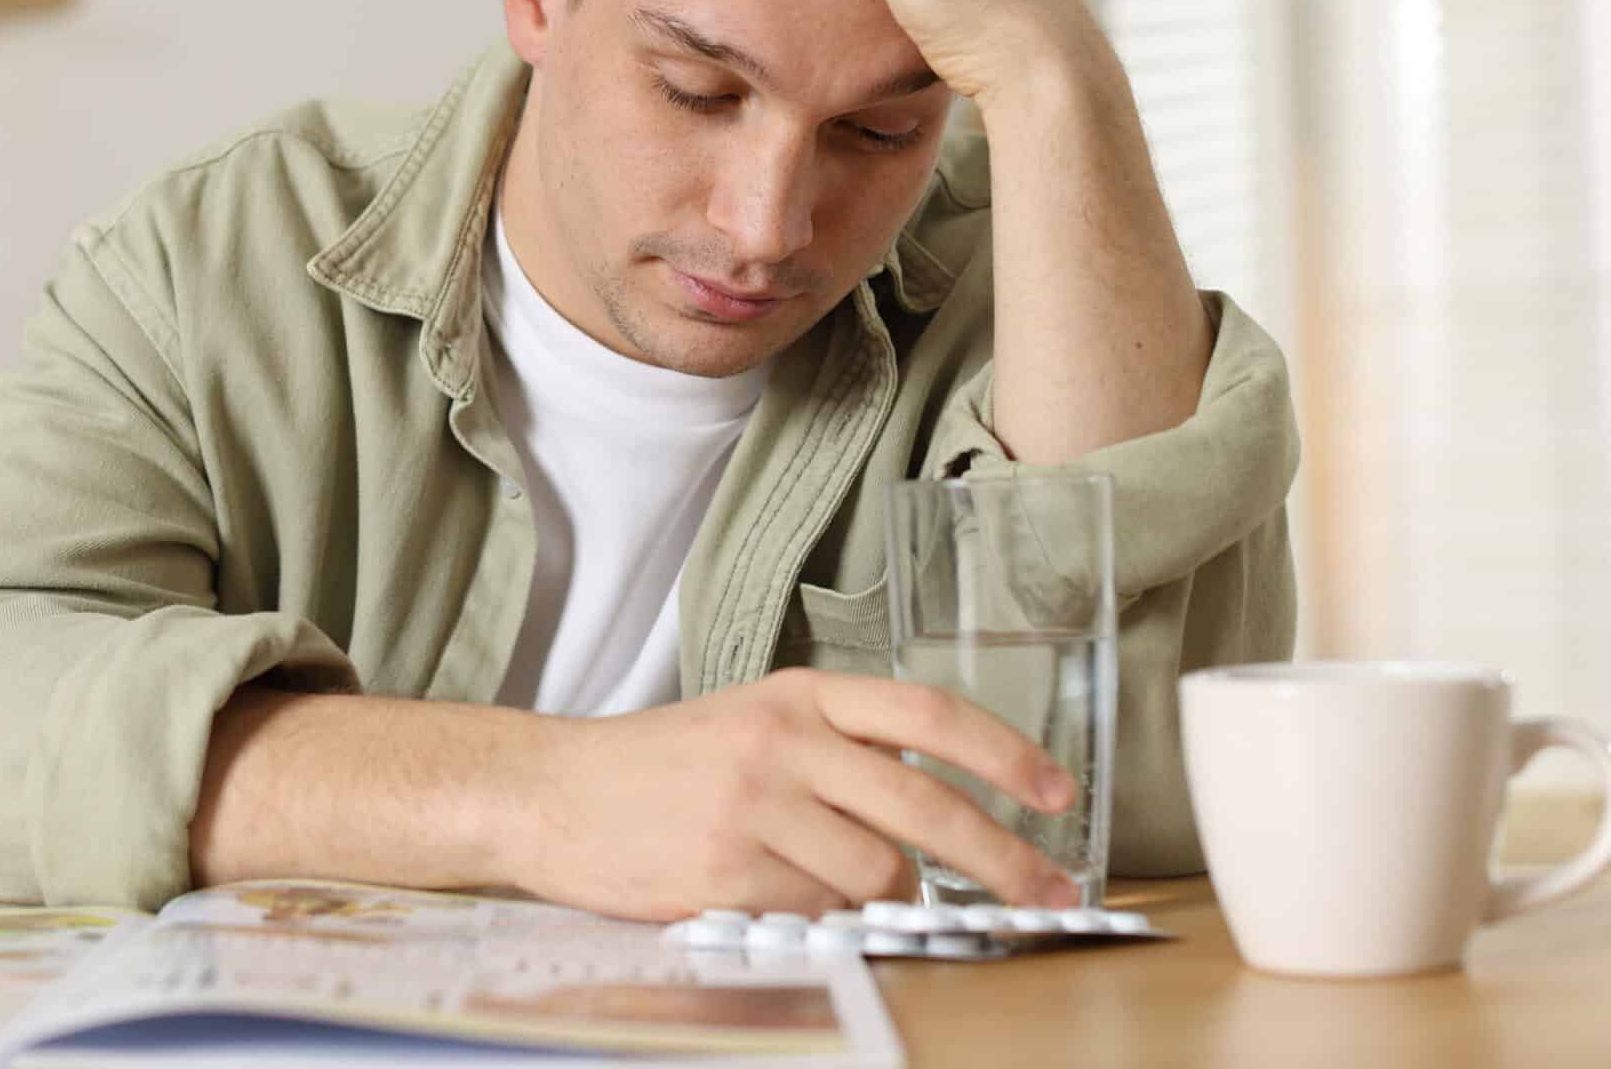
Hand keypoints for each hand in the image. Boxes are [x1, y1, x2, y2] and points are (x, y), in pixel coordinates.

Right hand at [507, 668, 1079, 921]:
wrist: (552, 791)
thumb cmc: (661, 765)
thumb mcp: (754, 723)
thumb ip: (840, 754)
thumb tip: (936, 827)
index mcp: (799, 694)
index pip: (927, 713)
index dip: (1005, 754)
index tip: (1058, 792)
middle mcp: (784, 740)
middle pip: (925, 805)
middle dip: (1004, 857)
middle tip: (1047, 890)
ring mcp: (756, 804)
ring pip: (877, 872)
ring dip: (886, 897)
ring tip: (841, 887)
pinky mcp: (729, 869)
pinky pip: (818, 910)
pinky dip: (820, 916)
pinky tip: (782, 897)